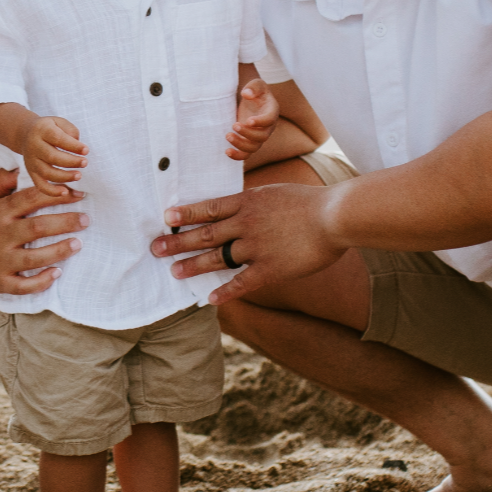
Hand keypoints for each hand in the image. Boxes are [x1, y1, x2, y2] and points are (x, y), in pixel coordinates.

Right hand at [0, 168, 87, 294]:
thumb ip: (2, 181)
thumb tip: (26, 166)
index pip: (30, 199)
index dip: (56, 195)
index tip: (77, 193)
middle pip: (38, 227)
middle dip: (65, 222)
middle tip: (87, 218)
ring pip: (35, 257)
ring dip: (60, 250)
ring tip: (78, 243)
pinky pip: (24, 284)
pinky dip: (41, 281)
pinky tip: (57, 273)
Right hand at [23, 114, 87, 197]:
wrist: (26, 134)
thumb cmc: (49, 128)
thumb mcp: (59, 122)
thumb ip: (70, 131)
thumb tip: (78, 145)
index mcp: (42, 130)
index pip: (57, 138)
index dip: (72, 145)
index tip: (86, 150)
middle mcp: (34, 146)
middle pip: (51, 156)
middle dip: (70, 161)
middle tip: (85, 163)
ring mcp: (31, 161)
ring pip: (46, 172)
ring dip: (64, 176)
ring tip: (79, 176)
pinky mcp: (31, 172)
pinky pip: (40, 185)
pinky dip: (51, 191)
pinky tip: (65, 192)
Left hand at [150, 182, 344, 303]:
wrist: (336, 215)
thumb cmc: (311, 202)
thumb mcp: (276, 193)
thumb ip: (255, 202)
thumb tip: (240, 205)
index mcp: (248, 202)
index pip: (209, 208)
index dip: (186, 214)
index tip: (166, 217)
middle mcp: (246, 224)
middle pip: (205, 234)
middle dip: (178, 242)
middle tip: (156, 248)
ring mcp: (257, 247)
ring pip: (217, 258)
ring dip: (193, 265)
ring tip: (174, 272)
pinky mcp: (271, 268)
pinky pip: (242, 282)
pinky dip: (225, 291)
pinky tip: (210, 298)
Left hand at [225, 78, 279, 159]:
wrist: (251, 98)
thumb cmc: (255, 90)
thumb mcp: (256, 83)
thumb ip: (253, 87)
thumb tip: (246, 94)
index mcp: (271, 111)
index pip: (270, 120)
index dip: (260, 122)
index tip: (248, 120)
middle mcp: (267, 127)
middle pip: (262, 137)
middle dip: (248, 134)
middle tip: (234, 125)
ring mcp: (258, 136)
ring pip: (253, 148)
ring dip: (240, 145)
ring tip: (227, 135)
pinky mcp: (249, 141)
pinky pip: (246, 154)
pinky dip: (237, 155)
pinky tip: (227, 151)